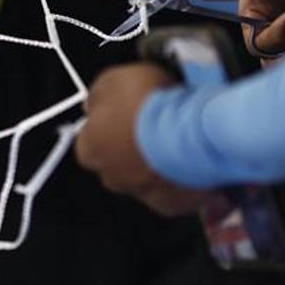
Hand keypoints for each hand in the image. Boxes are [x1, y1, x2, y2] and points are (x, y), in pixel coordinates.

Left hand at [74, 63, 206, 216]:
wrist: (189, 131)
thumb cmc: (148, 106)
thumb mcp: (112, 80)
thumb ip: (98, 96)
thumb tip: (93, 104)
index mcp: (90, 149)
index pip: (92, 139)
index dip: (111, 123)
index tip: (127, 111)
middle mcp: (111, 177)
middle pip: (119, 162)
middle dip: (135, 147)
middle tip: (156, 124)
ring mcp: (143, 194)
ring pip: (148, 179)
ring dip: (159, 164)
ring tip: (180, 141)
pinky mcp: (174, 205)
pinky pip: (176, 192)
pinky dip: (184, 180)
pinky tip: (194, 161)